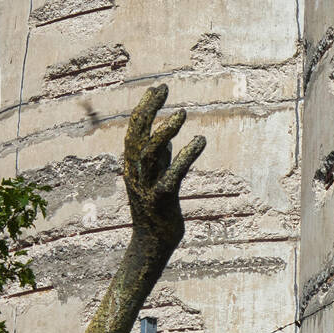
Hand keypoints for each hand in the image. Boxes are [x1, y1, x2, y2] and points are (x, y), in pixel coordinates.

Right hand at [122, 85, 204, 247]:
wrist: (152, 245)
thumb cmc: (156, 210)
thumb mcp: (156, 178)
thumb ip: (161, 158)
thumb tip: (168, 136)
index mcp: (132, 165)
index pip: (135, 129)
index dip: (145, 107)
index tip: (159, 87)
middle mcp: (135, 173)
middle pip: (136, 135)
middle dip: (148, 109)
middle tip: (164, 88)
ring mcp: (146, 187)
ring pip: (150, 153)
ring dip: (165, 131)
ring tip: (182, 114)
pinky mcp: (161, 200)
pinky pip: (173, 175)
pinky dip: (186, 156)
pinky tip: (200, 141)